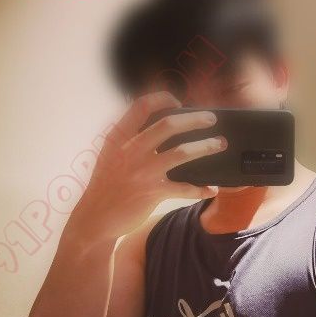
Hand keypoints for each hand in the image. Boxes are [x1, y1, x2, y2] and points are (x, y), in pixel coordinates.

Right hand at [70, 90, 225, 243]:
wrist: (96, 216)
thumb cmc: (107, 183)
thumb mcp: (110, 154)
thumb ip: (130, 138)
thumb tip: (160, 124)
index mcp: (119, 137)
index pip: (141, 106)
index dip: (162, 99)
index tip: (178, 102)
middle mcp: (131, 150)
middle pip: (168, 125)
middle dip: (195, 119)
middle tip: (211, 119)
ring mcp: (143, 172)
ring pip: (182, 152)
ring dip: (206, 146)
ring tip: (219, 143)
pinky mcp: (153, 193)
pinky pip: (185, 188)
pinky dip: (201, 188)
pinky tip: (212, 188)